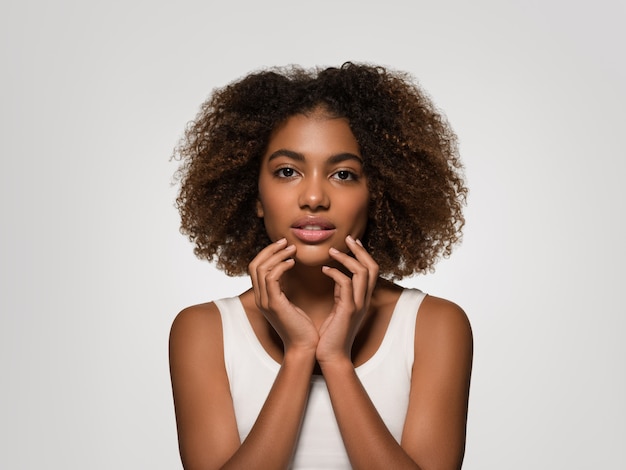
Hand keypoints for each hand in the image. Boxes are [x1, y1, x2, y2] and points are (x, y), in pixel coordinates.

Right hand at [249, 238, 318, 353]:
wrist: (305, 347)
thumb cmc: (302, 327)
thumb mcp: (290, 303)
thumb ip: (284, 288)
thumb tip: (287, 270)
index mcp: (262, 297)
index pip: (256, 268)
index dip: (267, 253)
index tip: (284, 245)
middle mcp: (259, 298)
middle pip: (254, 265)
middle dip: (269, 250)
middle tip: (286, 241)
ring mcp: (265, 301)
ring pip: (261, 269)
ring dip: (277, 255)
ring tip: (292, 249)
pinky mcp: (274, 304)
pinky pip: (271, 278)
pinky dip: (281, 266)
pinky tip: (293, 263)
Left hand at [316, 236, 378, 365]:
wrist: (331, 356)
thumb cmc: (332, 334)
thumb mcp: (339, 308)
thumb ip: (342, 293)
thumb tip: (338, 276)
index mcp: (363, 298)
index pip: (371, 270)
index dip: (363, 254)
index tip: (351, 242)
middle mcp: (364, 300)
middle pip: (372, 267)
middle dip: (360, 250)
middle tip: (347, 238)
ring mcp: (358, 305)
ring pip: (362, 272)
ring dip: (347, 258)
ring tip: (332, 251)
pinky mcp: (348, 310)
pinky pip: (345, 284)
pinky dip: (335, 273)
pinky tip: (324, 269)